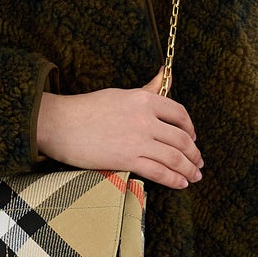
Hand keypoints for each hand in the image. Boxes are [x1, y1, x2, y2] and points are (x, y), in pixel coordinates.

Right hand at [35, 67, 203, 188]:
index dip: (190, 129)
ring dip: (188, 169)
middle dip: (194, 154)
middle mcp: (145, 118)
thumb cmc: (87, 109)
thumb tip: (167, 72)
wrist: (60, 124)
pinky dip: (174, 179)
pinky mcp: (127, 159)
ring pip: (174, 157)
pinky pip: (159, 172)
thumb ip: (148, 89)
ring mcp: (137, 139)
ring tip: (194, 176)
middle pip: (181, 139)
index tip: (192, 139)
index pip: (179, 114)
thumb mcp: (122, 94)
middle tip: (198, 163)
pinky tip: (181, 184)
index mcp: (144, 100)